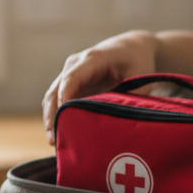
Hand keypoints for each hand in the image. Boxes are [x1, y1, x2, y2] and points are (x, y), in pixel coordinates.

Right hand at [41, 31, 157, 144]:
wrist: (131, 48)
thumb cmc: (138, 61)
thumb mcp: (140, 78)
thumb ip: (129, 97)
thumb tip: (117, 124)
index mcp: (93, 59)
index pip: (72, 79)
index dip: (65, 100)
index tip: (63, 122)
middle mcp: (75, 65)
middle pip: (55, 92)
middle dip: (53, 117)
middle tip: (56, 142)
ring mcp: (69, 74)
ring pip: (52, 99)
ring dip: (52, 120)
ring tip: (56, 145)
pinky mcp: (69, 84)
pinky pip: (57, 101)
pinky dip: (57, 118)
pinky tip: (60, 137)